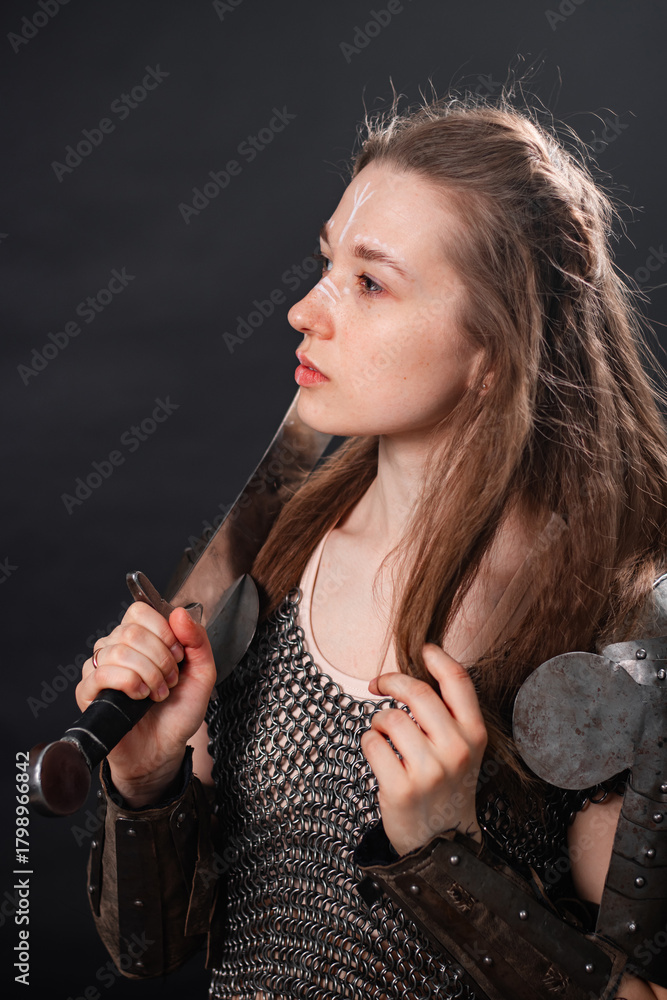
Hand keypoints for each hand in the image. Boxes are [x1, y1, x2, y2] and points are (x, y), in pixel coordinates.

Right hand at [75, 602, 216, 804]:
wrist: (164, 750)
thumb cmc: (178, 712)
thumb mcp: (202, 674)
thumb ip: (198, 641)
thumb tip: (179, 612)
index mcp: (141, 638)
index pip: (140, 610)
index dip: (162, 629)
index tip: (179, 654)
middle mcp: (116, 648)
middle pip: (130, 630)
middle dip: (160, 657)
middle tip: (171, 680)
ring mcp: (99, 668)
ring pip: (118, 650)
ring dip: (148, 674)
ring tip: (158, 693)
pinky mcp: (87, 692)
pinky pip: (101, 673)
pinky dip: (129, 683)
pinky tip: (140, 697)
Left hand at [360, 643, 486, 856]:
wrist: (442, 843)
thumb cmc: (447, 786)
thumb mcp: (464, 748)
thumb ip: (448, 714)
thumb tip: (417, 671)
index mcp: (475, 735)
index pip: (458, 681)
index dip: (437, 657)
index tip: (422, 650)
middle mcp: (456, 750)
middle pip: (418, 692)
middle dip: (391, 681)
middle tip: (379, 684)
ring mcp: (429, 771)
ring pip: (389, 718)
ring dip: (379, 721)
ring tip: (385, 735)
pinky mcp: (401, 789)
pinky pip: (372, 743)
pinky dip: (368, 743)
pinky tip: (379, 755)